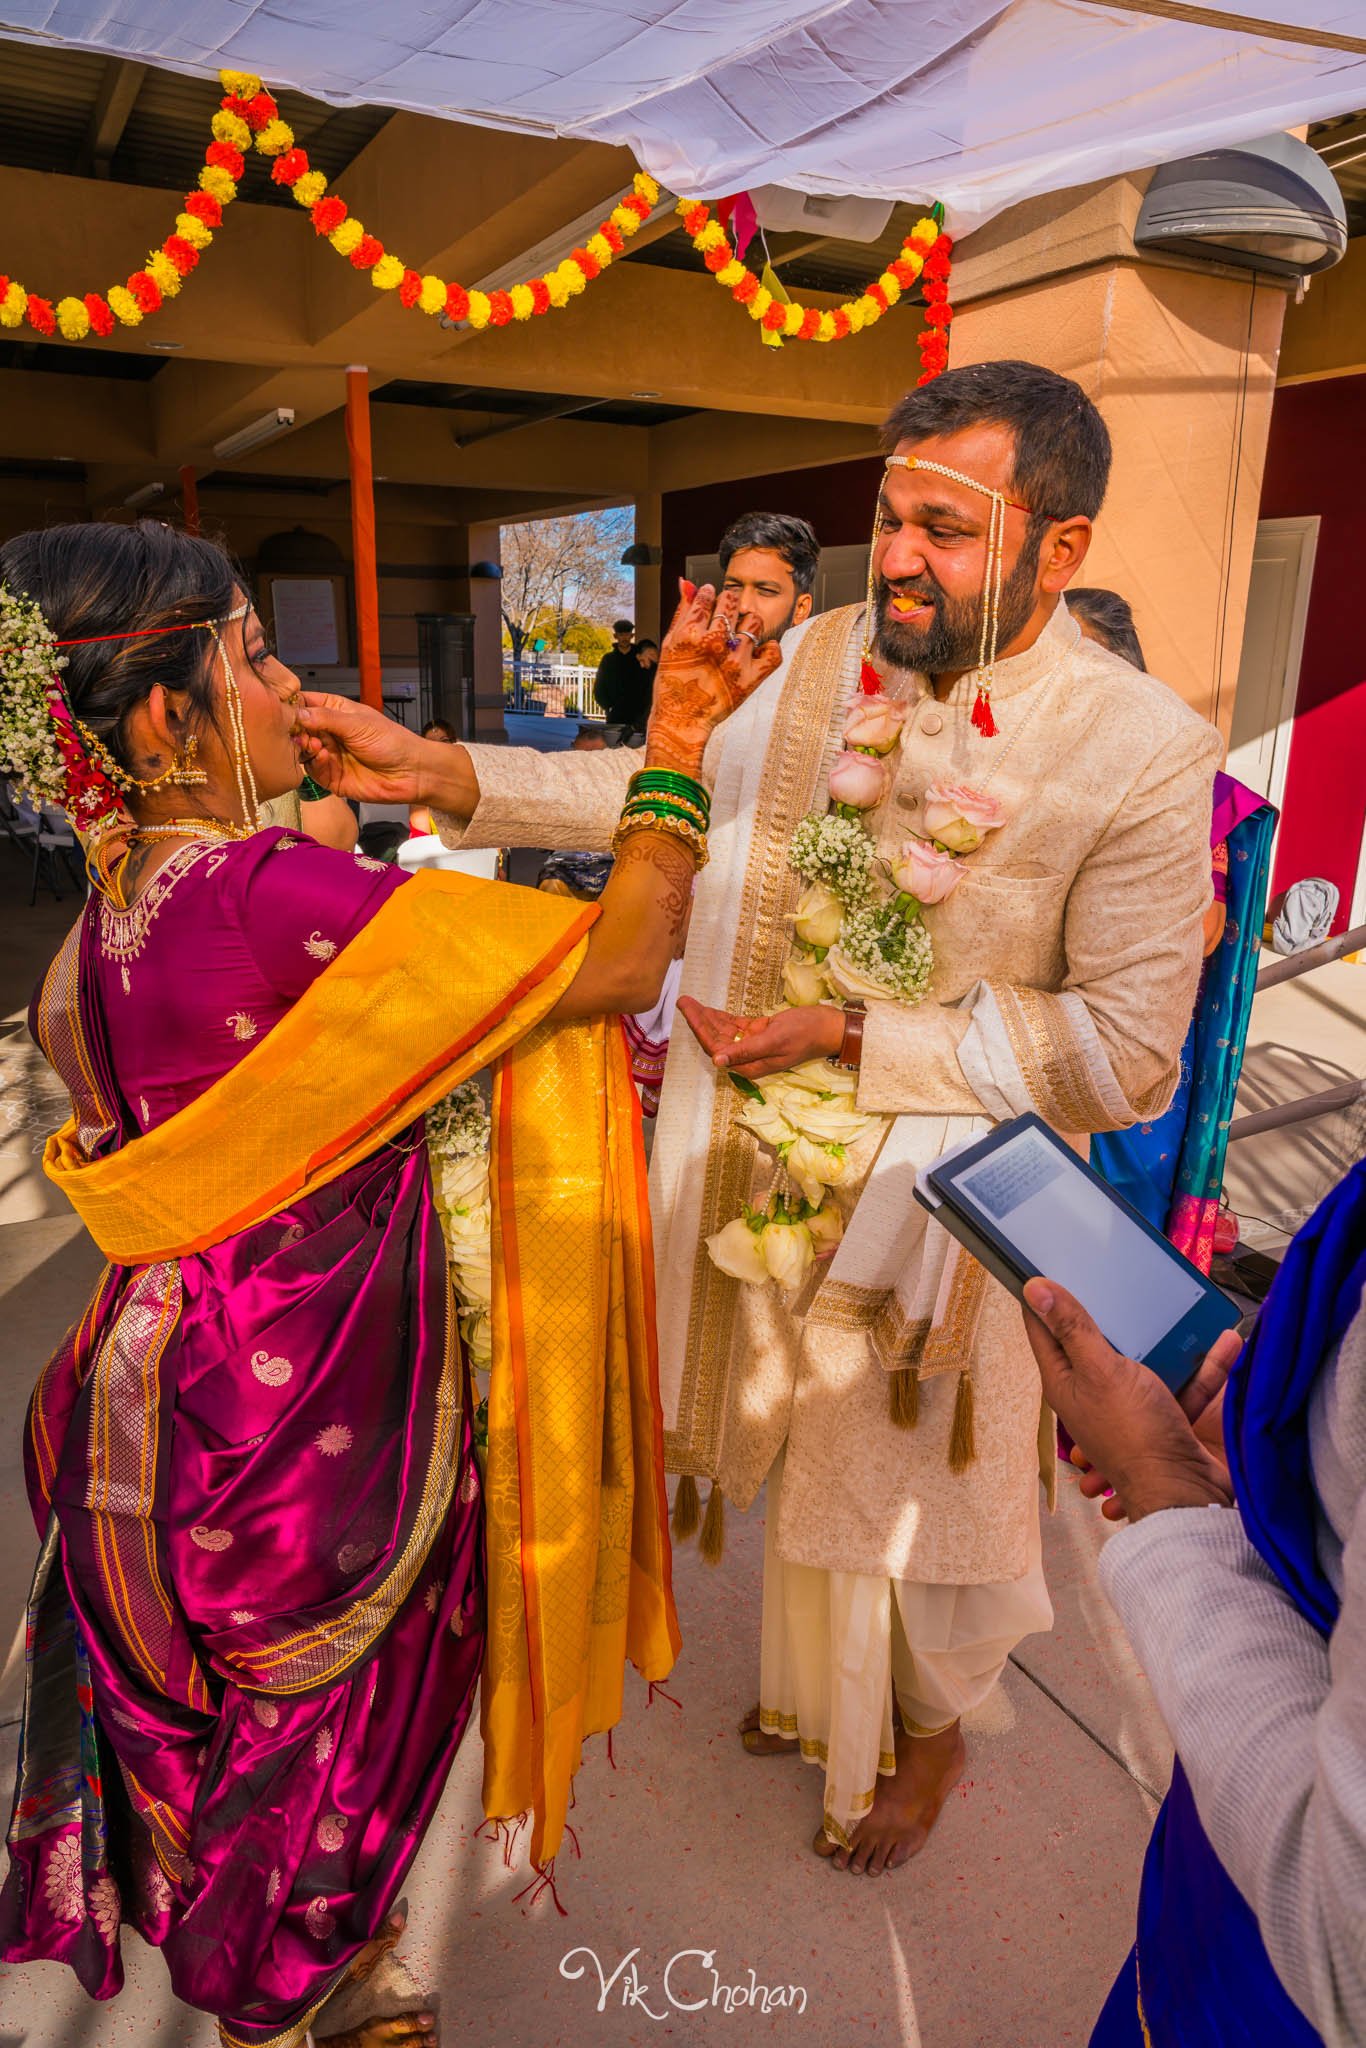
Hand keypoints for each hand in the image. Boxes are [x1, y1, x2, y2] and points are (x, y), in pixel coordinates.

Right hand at [294, 693, 438, 804]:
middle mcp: (329, 733)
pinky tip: (322, 756)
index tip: (280, 707)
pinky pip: (314, 771)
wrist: (411, 772)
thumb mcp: (357, 723)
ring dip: (303, 747)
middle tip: (295, 731)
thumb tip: (297, 713)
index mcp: (335, 711)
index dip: (291, 704)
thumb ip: (325, 718)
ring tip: (312, 744)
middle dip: (294, 730)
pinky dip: (314, 764)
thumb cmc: (392, 742)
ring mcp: (329, 755)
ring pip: (302, 751)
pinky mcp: (332, 778)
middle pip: (298, 729)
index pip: (305, 703)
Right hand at [644, 580, 782, 771]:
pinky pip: (773, 651)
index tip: (709, 600)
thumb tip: (687, 583)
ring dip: (748, 623)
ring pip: (754, 621)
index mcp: (690, 634)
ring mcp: (735, 661)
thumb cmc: (673, 683)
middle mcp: (714, 644)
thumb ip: (682, 611)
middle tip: (724, 616)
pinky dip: (769, 648)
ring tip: (738, 635)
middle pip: (732, 601)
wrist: (683, 720)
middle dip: (728, 603)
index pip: (708, 595)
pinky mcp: (751, 678)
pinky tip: (755, 651)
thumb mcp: (670, 643)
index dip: (709, 595)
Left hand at [679, 996, 844, 1078]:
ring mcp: (752, 1044)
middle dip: (699, 1021)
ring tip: (690, 1001)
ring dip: (707, 1017)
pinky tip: (708, 1008)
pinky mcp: (758, 1033)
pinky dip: (721, 1017)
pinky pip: (734, 1026)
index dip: (700, 1029)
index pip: (716, 1047)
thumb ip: (746, 1051)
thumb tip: (718, 1060)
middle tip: (683, 1001)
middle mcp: (748, 1057)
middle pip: (716, 1039)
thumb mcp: (774, 1040)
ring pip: (723, 1031)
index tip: (687, 1010)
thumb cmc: (805, 1033)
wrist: (828, 1027)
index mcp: (750, 1065)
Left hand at [1023, 1279, 1240, 1522]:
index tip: (1045, 1264)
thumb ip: (1072, 1329)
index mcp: (1065, 1381)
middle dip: (1111, 1311)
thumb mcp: (1100, 1370)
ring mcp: (1129, 1404)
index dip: (1042, 1296)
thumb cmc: (1136, 1435)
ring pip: (1146, 1358)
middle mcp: (1092, 1392)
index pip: (1043, 1329)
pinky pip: (1183, 1380)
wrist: (1186, 1493)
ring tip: (1184, 1308)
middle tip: (1118, 1275)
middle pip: (1094, 1340)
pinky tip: (1224, 1344)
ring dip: (1168, 1337)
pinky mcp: (1164, 1414)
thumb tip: (1034, 1289)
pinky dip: (1202, 1365)